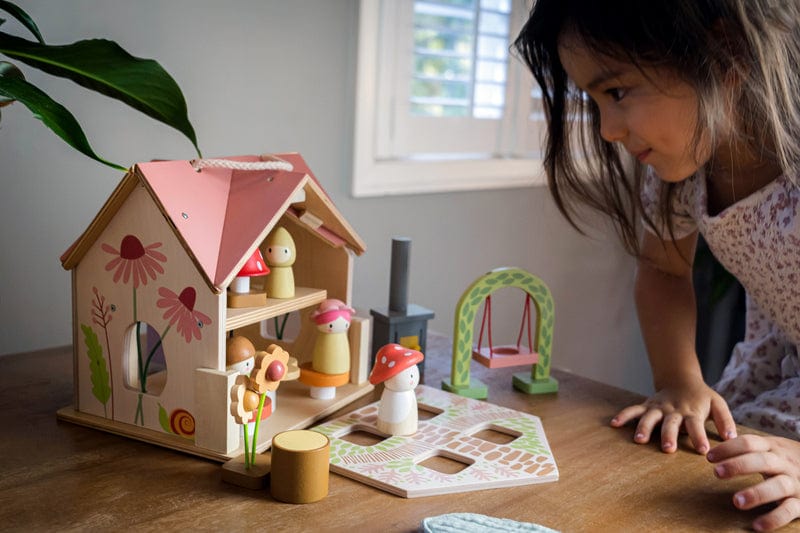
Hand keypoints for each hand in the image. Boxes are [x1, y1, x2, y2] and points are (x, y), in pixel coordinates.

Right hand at [610, 377, 736, 453]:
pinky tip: (614, 424)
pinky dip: (624, 416)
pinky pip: (633, 410)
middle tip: (668, 449)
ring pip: (650, 417)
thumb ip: (725, 420)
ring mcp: (658, 407)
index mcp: (692, 412)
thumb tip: (731, 438)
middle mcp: (674, 410)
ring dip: (644, 428)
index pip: (697, 425)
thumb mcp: (718, 404)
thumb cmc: (702, 397)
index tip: (703, 451)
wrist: (681, 379)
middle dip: (669, 435)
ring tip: (639, 440)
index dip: (699, 437)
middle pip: (671, 423)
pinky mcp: (647, 406)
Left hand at [708, 435, 799, 530]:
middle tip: (717, 472)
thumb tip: (713, 452)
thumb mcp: (771, 448)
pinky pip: (789, 510)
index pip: (750, 443)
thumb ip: (748, 449)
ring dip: (757, 493)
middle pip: (762, 460)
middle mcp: (785, 463)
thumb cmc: (786, 460)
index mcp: (774, 447)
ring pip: (779, 486)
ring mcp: (795, 483)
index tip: (709, 457)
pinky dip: (774, 519)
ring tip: (737, 502)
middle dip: (738, 465)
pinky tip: (756, 526)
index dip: (728, 448)